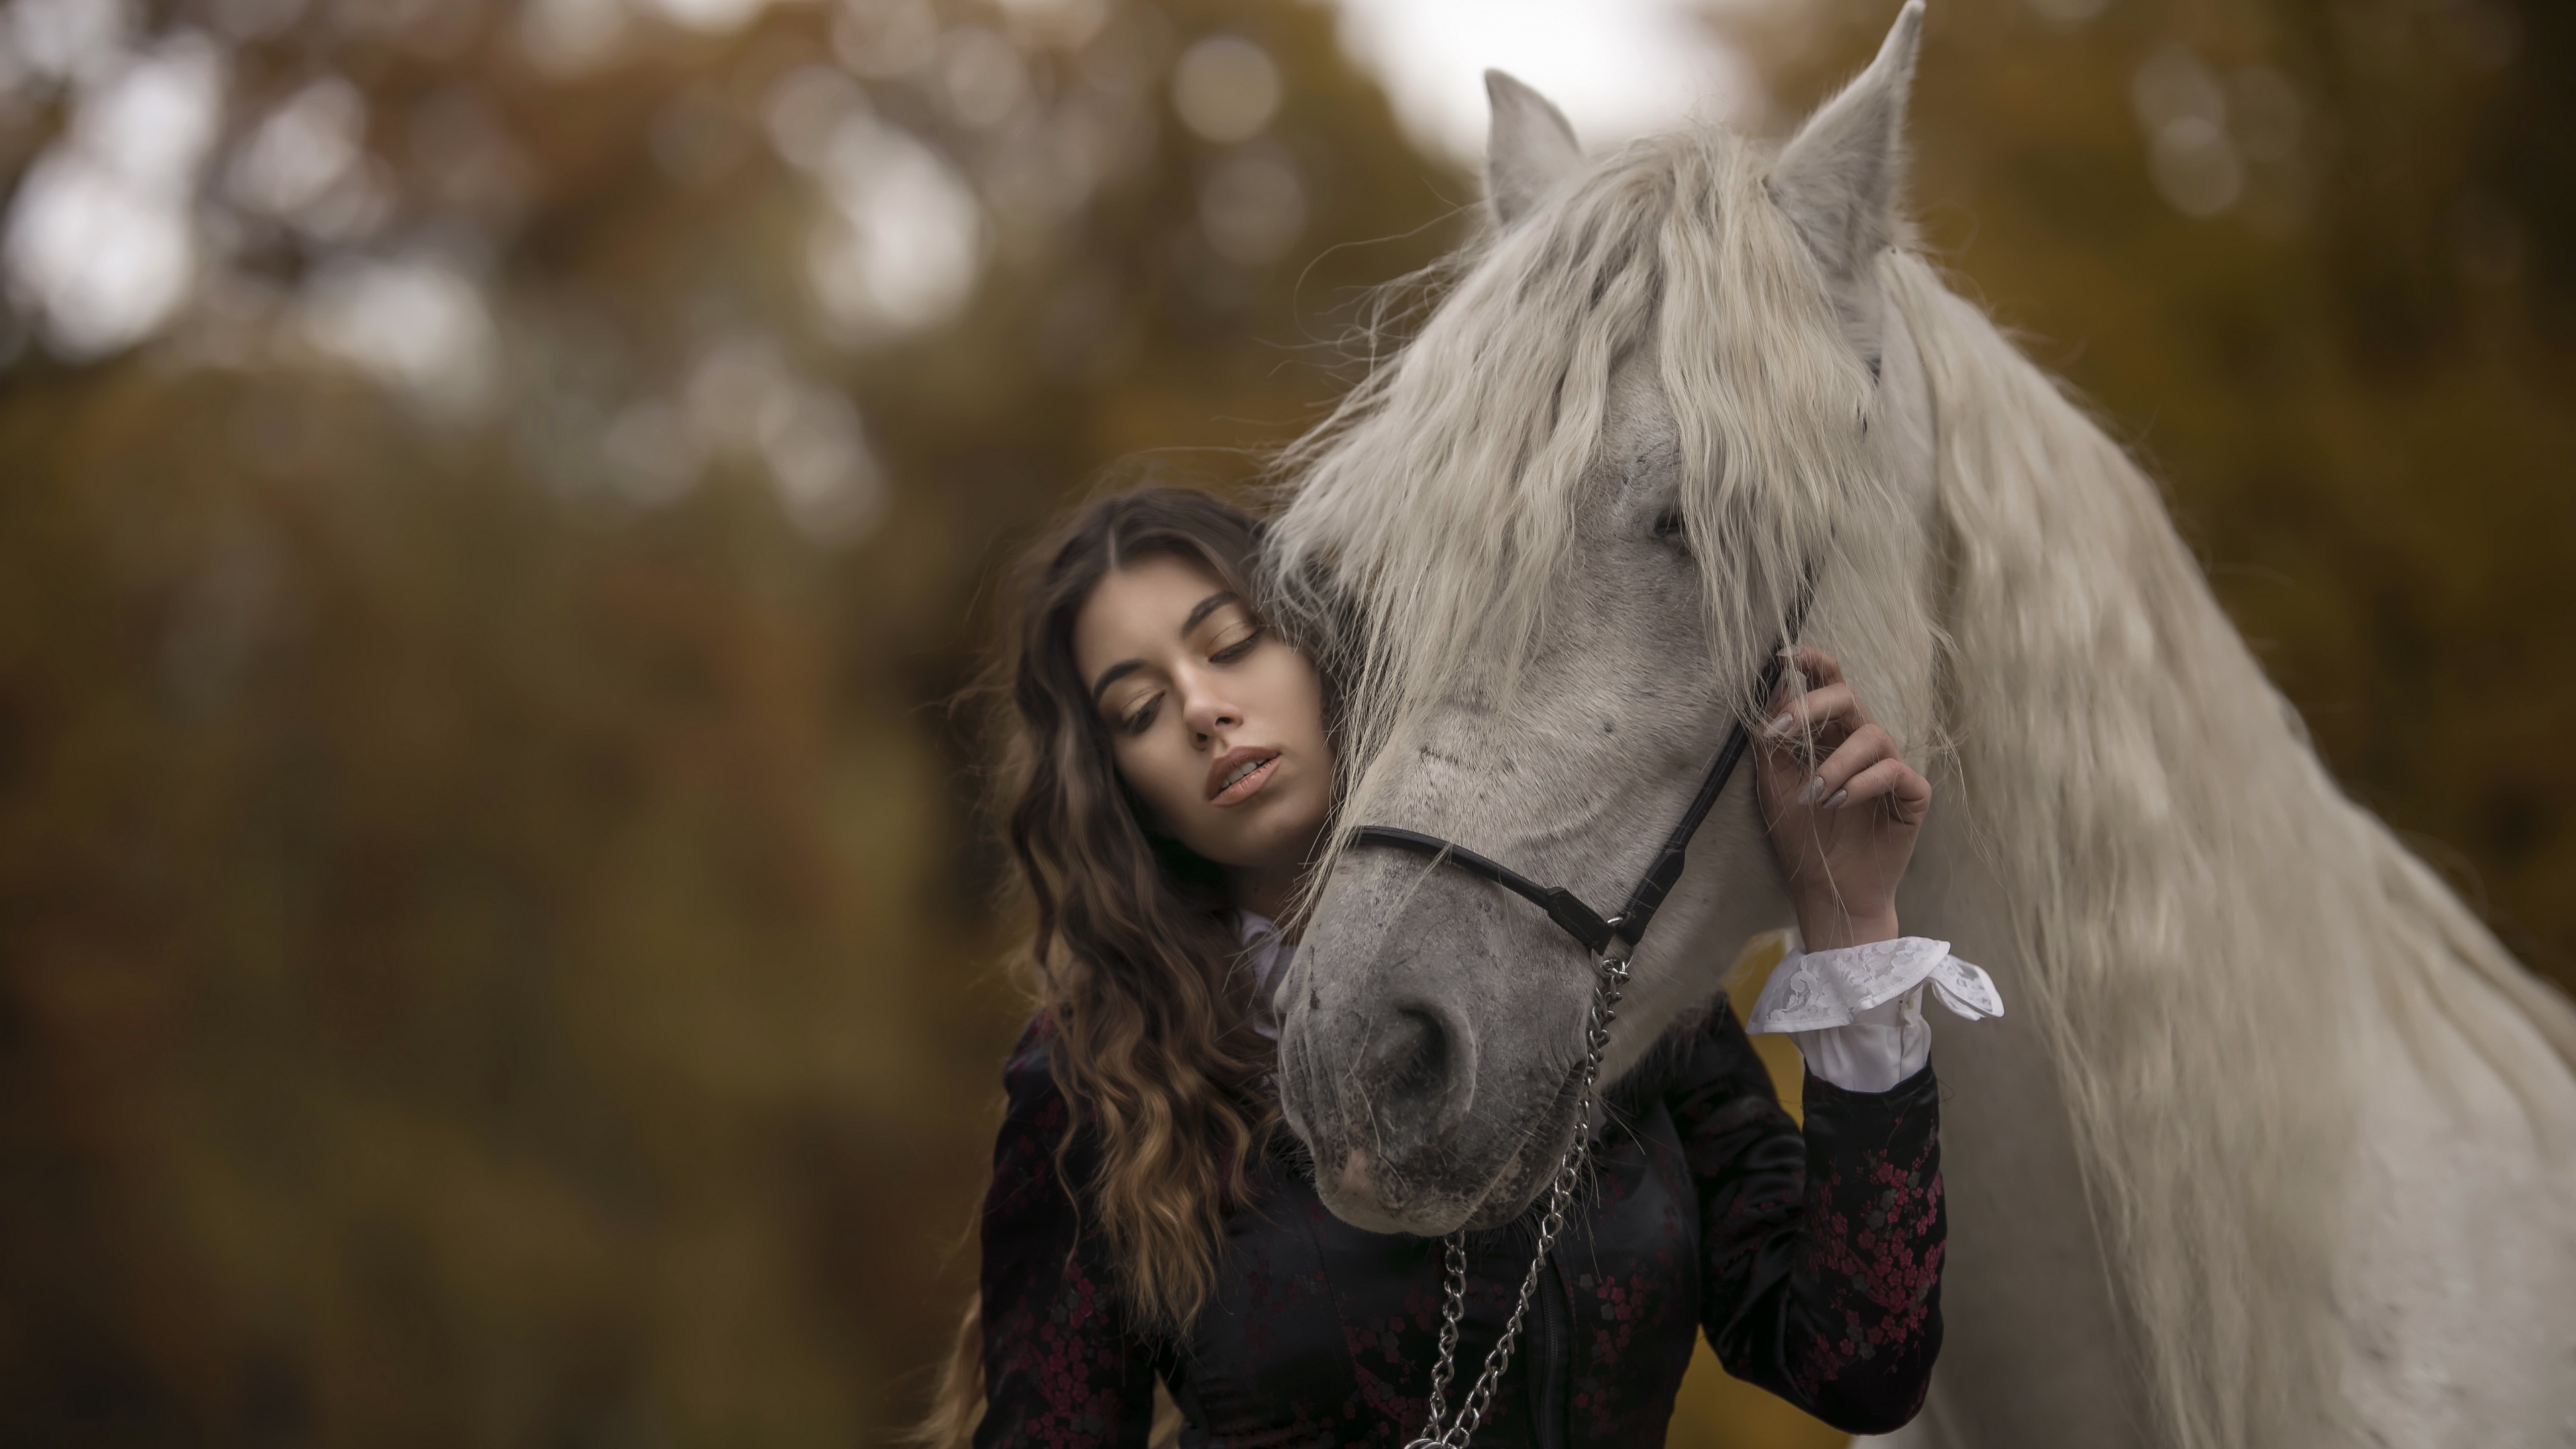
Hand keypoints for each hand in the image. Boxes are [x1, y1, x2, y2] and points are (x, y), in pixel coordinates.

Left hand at [1753, 646, 1928, 950]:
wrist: (1827, 888)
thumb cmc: (1802, 834)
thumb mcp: (1774, 783)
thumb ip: (1774, 739)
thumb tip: (1777, 688)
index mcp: (1830, 734)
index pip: (1828, 684)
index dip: (1812, 662)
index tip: (1784, 656)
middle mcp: (1861, 743)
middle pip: (1848, 698)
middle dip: (1811, 708)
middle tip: (1779, 733)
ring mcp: (1890, 767)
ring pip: (1872, 735)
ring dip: (1835, 763)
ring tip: (1813, 795)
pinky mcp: (1912, 795)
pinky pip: (1894, 772)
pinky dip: (1862, 784)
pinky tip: (1839, 803)